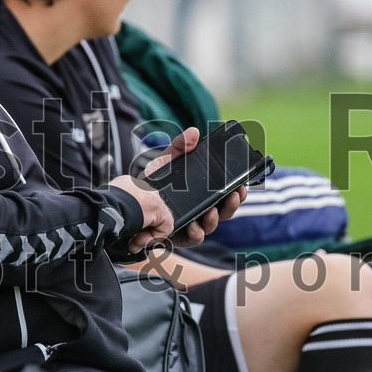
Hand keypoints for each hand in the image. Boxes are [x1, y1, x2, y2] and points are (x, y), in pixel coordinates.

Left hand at [110, 128, 246, 251]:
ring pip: (210, 226)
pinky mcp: (177, 236)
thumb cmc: (152, 182)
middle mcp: (200, 211)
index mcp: (202, 194)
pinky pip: (191, 239)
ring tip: (212, 211)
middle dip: (232, 205)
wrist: (130, 202)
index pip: (225, 194)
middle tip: (234, 195)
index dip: (237, 192)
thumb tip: (194, 132)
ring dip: (215, 219)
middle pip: (224, 211)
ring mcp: (190, 224)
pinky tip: (194, 228)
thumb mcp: (165, 161)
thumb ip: (179, 146)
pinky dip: (195, 234)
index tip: (242, 185)